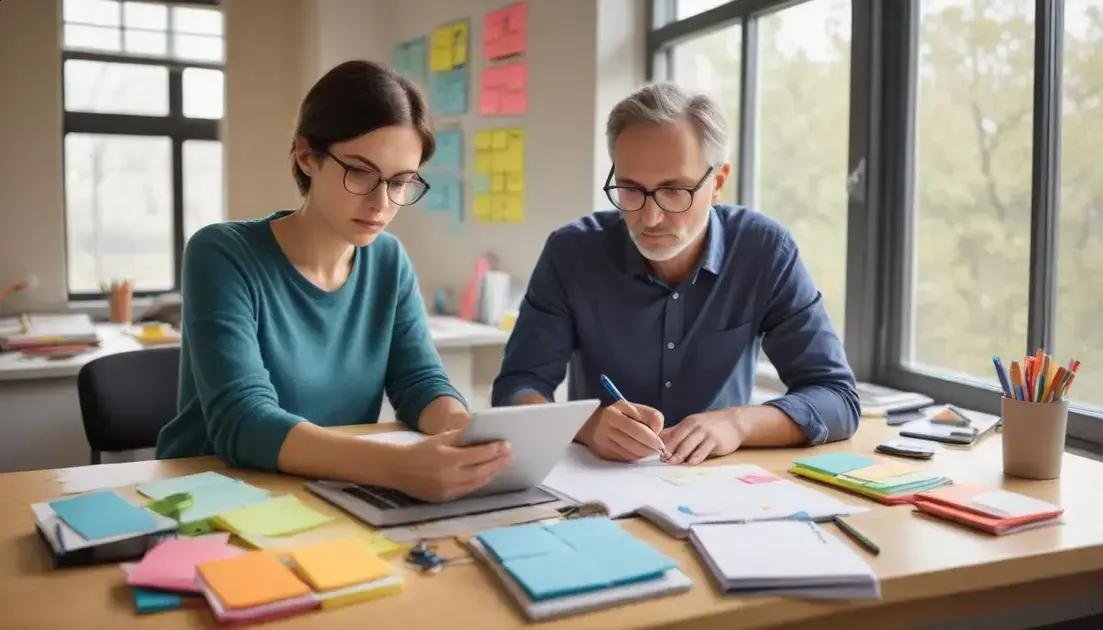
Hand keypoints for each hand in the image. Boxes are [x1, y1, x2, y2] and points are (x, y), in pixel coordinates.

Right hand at [387, 430, 511, 501]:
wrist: (397, 469)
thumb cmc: (419, 450)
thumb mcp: (440, 438)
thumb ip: (461, 436)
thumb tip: (481, 432)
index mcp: (448, 459)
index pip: (478, 455)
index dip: (494, 450)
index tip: (506, 445)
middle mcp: (450, 477)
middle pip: (482, 471)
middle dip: (498, 463)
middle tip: (509, 456)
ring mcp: (448, 490)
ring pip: (477, 483)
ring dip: (491, 474)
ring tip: (501, 465)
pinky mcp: (445, 499)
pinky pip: (467, 490)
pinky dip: (479, 482)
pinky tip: (486, 475)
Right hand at [576, 400, 665, 461]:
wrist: (590, 423)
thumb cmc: (617, 414)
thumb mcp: (632, 407)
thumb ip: (650, 415)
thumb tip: (657, 431)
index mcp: (613, 414)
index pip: (637, 429)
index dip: (652, 438)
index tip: (661, 442)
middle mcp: (605, 429)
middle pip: (633, 444)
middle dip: (650, 449)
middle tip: (660, 449)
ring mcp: (602, 442)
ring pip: (630, 454)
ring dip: (643, 454)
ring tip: (650, 450)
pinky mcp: (602, 453)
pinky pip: (624, 459)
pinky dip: (634, 457)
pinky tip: (638, 452)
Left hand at [659, 410, 743, 464]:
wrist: (735, 422)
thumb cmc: (711, 426)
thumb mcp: (694, 426)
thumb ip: (678, 432)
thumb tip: (658, 440)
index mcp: (688, 423)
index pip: (673, 433)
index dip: (664, 444)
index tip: (656, 453)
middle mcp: (695, 426)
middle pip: (679, 439)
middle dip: (670, 450)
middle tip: (663, 460)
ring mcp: (706, 432)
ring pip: (690, 444)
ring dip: (680, 454)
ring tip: (673, 462)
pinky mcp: (716, 440)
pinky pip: (704, 449)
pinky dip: (697, 456)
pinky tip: (691, 463)